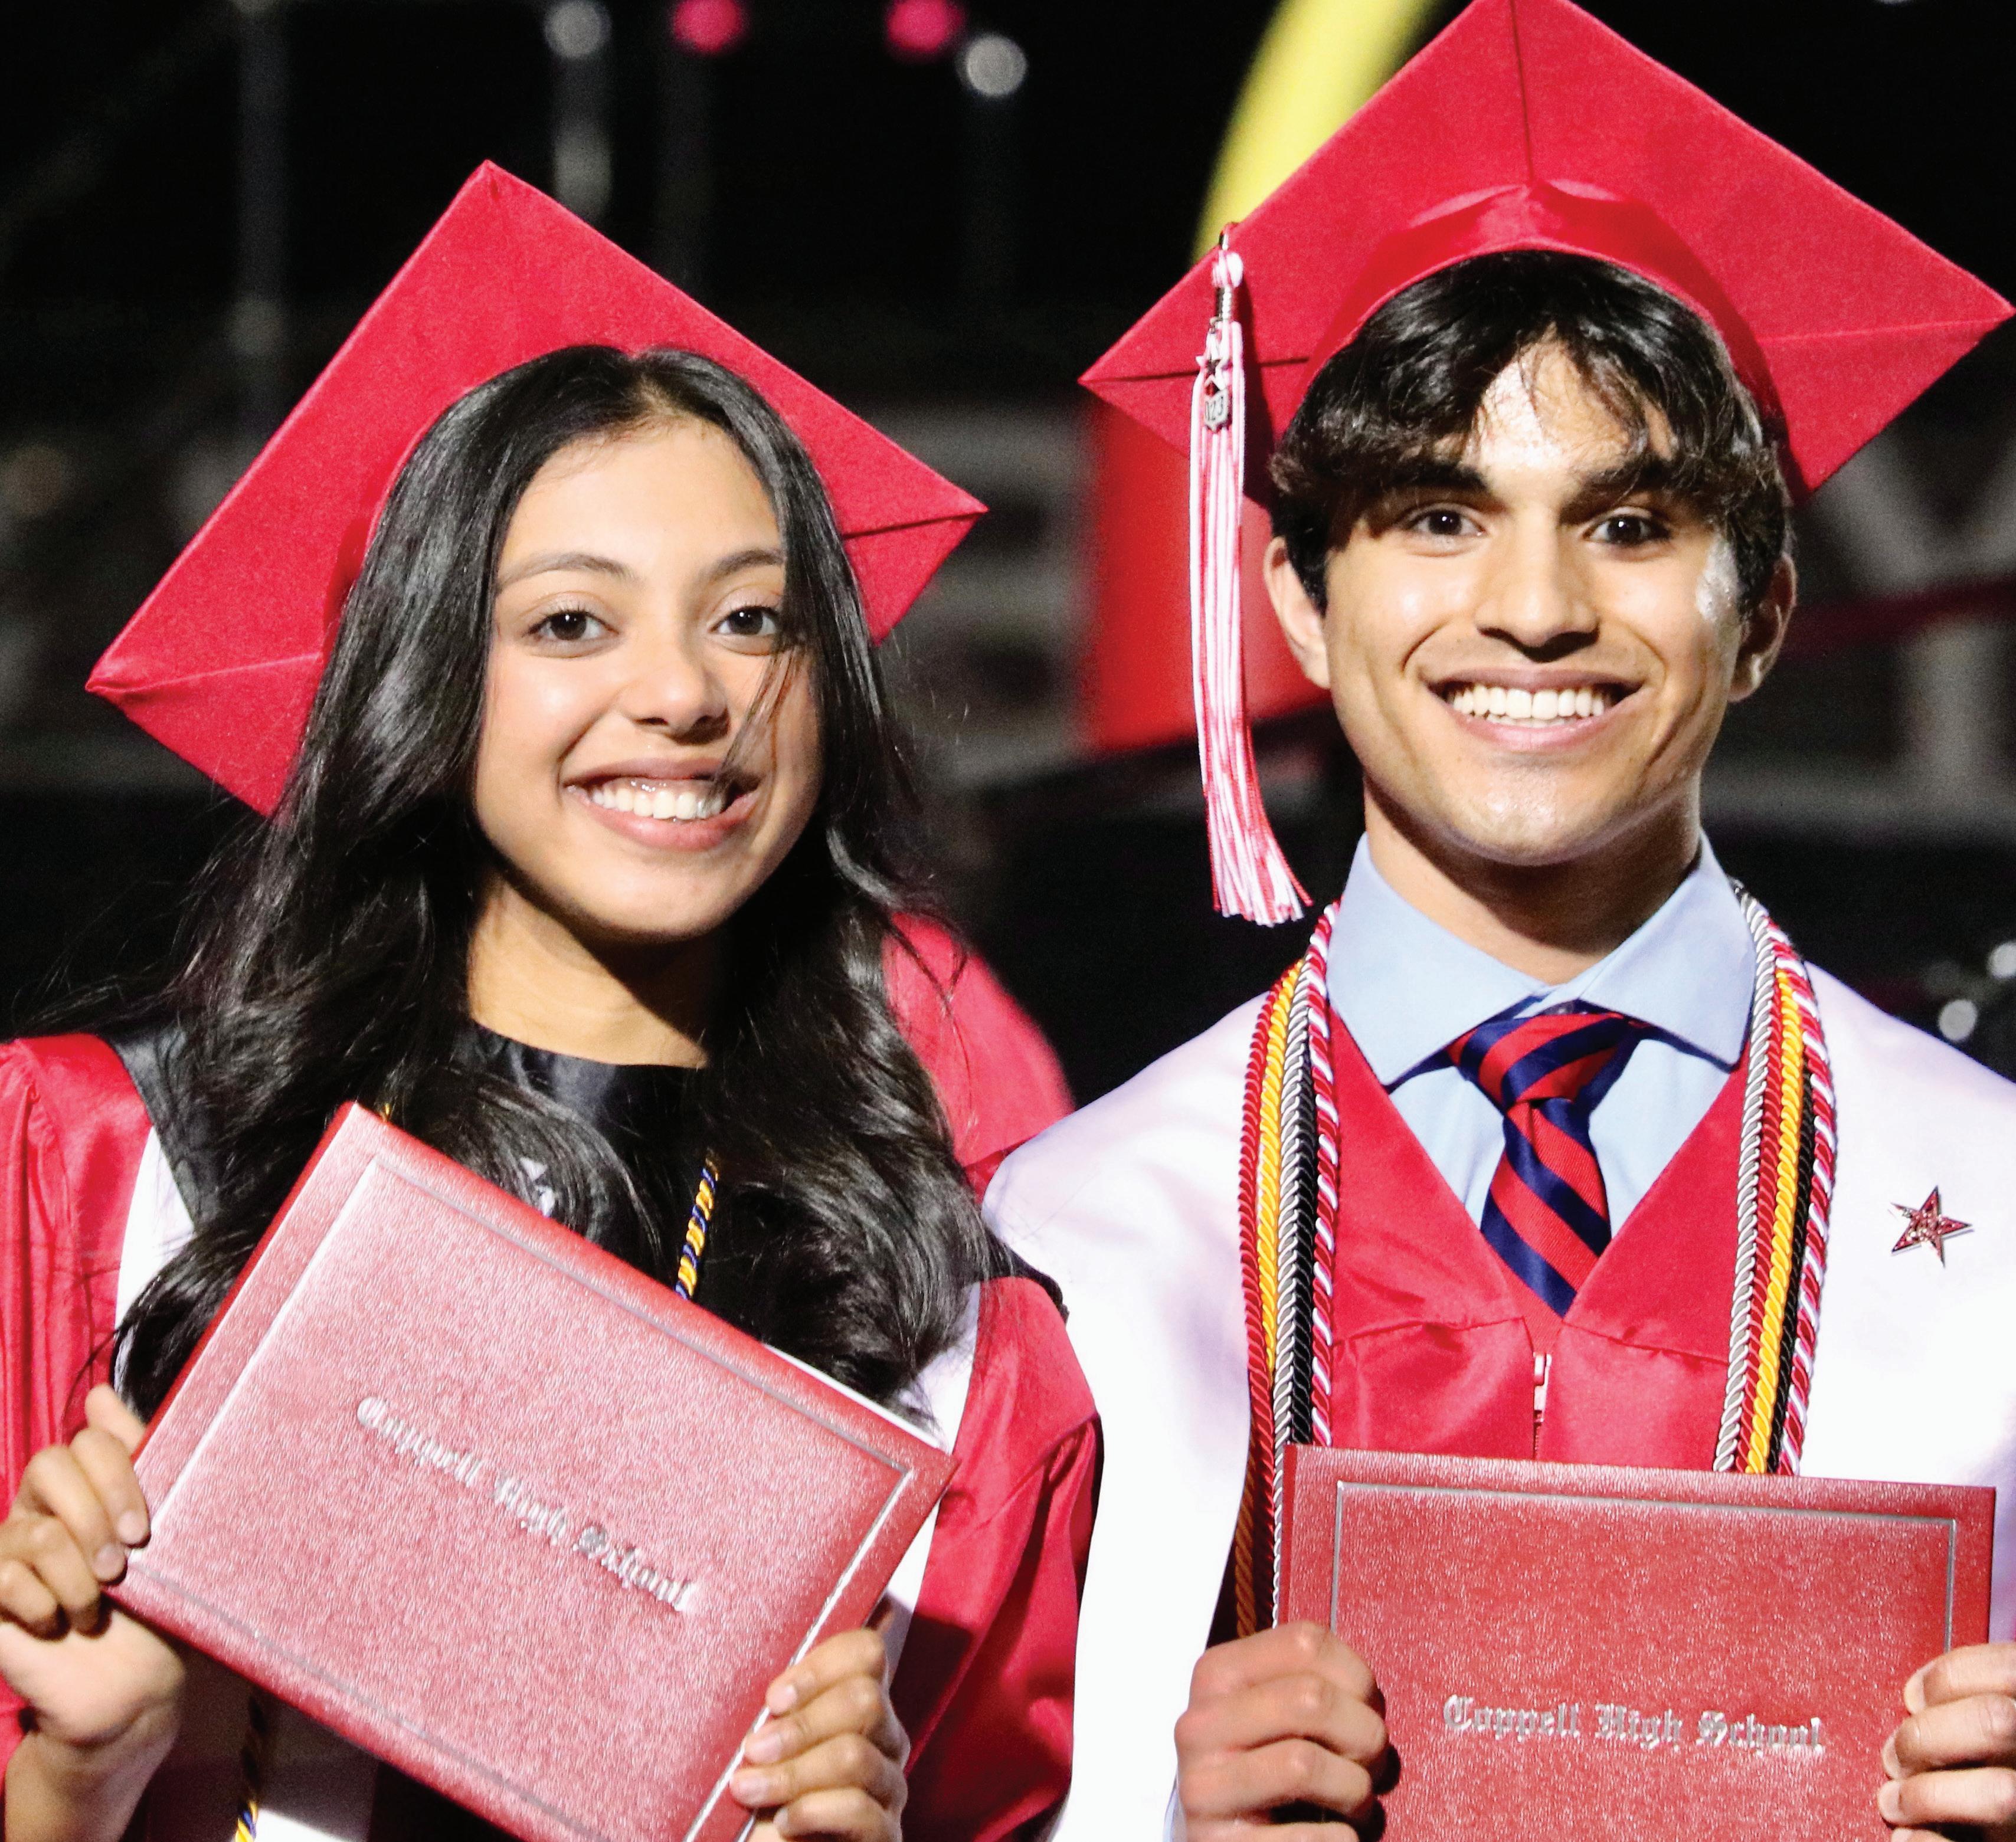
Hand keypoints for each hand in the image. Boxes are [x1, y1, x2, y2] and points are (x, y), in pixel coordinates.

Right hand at [0, 1387, 183, 1841]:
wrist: (137, 1683)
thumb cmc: (160, 1602)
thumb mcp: (165, 1524)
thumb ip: (140, 1456)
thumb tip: (100, 1393)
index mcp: (84, 1486)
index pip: (86, 1440)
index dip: (116, 1476)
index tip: (144, 1528)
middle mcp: (41, 1509)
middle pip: (48, 1465)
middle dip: (95, 1517)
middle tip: (122, 1566)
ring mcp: (9, 1550)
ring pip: (34, 1532)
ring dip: (78, 1575)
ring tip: (100, 1603)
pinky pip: (2, 1575)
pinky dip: (43, 1603)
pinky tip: (60, 1623)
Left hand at [731, 1624, 907, 1840]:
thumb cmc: (764, 1798)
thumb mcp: (766, 1745)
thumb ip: (776, 1712)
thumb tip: (766, 1692)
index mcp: (859, 1705)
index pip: (867, 1653)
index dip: (821, 1667)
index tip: (773, 1700)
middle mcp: (885, 1739)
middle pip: (866, 1699)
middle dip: (802, 1724)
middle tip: (754, 1749)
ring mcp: (890, 1788)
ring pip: (856, 1756)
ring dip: (792, 1772)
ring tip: (748, 1788)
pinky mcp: (885, 1835)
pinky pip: (860, 1810)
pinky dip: (813, 1811)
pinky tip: (784, 1821)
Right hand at [1175, 1622, 1387, 1839]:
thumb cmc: (1269, 1773)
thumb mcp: (1276, 1712)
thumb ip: (1309, 1682)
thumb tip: (1368, 1689)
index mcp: (1216, 1675)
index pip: (1305, 1641)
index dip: (1358, 1677)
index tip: (1368, 1709)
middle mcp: (1198, 1726)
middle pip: (1311, 1698)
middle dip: (1364, 1734)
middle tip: (1371, 1763)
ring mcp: (1202, 1789)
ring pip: (1304, 1763)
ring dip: (1356, 1790)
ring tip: (1356, 1803)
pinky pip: (1311, 1837)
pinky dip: (1341, 1839)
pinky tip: (1330, 1835)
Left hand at [1881, 1642, 2015, 1837]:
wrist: (2008, 1819)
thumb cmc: (1996, 1765)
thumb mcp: (2001, 1724)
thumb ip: (1976, 1704)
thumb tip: (1917, 1698)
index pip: (2008, 1669)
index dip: (1950, 1676)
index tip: (1913, 1696)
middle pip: (1995, 1723)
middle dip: (1929, 1734)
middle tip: (1894, 1755)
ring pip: (1998, 1794)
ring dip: (1928, 1794)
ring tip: (1896, 1801)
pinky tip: (1908, 1837)